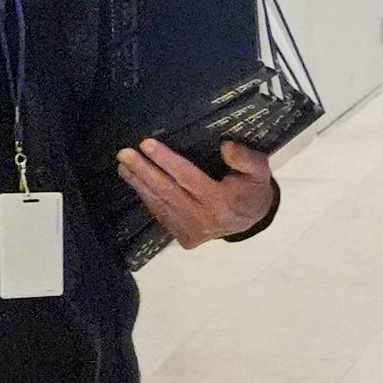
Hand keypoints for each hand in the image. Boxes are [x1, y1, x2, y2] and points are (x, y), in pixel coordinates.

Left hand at [118, 138, 277, 248]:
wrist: (252, 220)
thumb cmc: (252, 189)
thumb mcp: (259, 171)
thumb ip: (246, 159)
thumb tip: (225, 147)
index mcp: (221, 202)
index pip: (187, 177)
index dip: (166, 160)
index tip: (146, 144)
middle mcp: (203, 220)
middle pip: (167, 191)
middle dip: (143, 171)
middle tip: (124, 154)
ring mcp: (192, 232)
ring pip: (160, 205)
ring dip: (139, 184)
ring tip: (123, 166)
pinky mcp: (185, 238)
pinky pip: (162, 215)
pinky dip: (147, 199)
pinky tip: (136, 183)